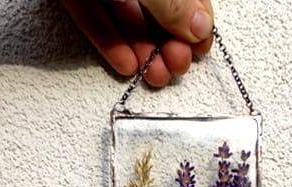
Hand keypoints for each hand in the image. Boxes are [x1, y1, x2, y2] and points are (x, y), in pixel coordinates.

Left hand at [60, 0, 214, 86]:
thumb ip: (168, 0)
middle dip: (168, 39)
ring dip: (141, 46)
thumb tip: (198, 26)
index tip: (199, 49)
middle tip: (174, 66)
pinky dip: (108, 40)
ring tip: (151, 73)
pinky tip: (124, 63)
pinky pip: (91, 15)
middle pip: (156, 4)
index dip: (196, 18)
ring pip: (124, 13)